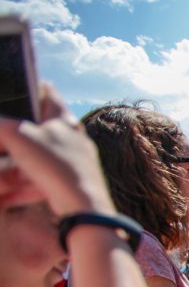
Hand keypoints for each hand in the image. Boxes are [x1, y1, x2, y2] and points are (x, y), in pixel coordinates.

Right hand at [0, 84, 115, 215]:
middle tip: (23, 118)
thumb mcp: (18, 136)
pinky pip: (60, 165)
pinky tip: (38, 169)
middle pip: (55, 120)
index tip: (33, 83)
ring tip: (26, 144)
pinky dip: (46, 164)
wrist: (82, 203)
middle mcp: (78, 136)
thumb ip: (1, 124)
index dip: (38, 87)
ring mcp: (82, 157)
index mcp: (65, 120)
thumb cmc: (54, 164)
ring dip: (42, 143)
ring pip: (59, 143)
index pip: (50, 95)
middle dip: (38, 118)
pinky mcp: (81, 177)